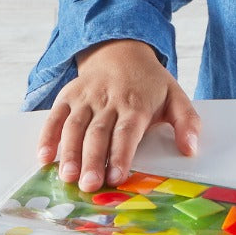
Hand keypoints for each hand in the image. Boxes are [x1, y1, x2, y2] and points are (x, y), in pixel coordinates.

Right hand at [35, 39, 200, 193]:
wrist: (120, 49)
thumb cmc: (149, 82)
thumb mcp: (176, 96)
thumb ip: (187, 122)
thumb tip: (191, 149)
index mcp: (135, 104)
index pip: (126, 132)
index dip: (120, 156)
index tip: (116, 178)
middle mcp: (108, 101)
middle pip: (98, 133)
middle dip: (92, 161)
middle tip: (88, 185)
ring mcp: (86, 98)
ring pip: (74, 126)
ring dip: (69, 153)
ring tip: (67, 176)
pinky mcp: (68, 96)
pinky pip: (55, 116)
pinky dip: (48, 136)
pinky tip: (44, 157)